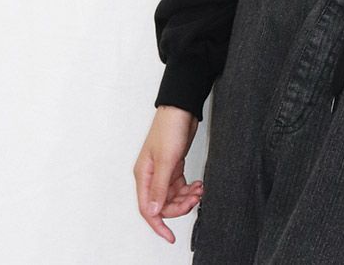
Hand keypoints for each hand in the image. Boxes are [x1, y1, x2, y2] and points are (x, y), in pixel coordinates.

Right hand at [133, 105, 203, 242]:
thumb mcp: (166, 159)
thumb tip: (153, 212)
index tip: (170, 236)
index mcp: (143, 175)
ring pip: (173, 196)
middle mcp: (150, 176)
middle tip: (195, 199)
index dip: (158, 225)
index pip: (147, 209)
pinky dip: (189, 188)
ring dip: (186, 197)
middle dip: (179, 206)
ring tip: (200, 190)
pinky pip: (179, 186)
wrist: (182, 108)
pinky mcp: (173, 165)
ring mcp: (162, 171)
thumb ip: (160, 186)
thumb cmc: (170, 128)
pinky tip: (198, 185)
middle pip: (162, 204)